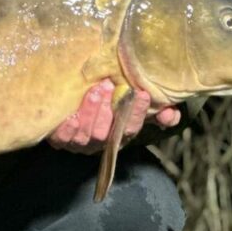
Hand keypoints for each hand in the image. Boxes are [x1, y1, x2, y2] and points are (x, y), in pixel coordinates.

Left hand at [47, 80, 180, 153]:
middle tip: (109, 86)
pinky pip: (63, 139)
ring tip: (93, 91)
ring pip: (86, 134)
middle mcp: (100, 143)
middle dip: (108, 110)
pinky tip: (70, 116)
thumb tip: (171, 114)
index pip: (131, 128)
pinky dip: (67, 129)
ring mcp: (79, 143)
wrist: (69, 105)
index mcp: (118, 135)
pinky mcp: (60, 141)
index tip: (142, 93)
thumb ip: (153, 107)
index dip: (138, 113)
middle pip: (106, 133)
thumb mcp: (128, 103)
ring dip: (90, 113)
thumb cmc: (105, 102)